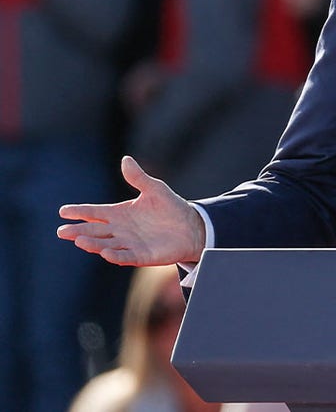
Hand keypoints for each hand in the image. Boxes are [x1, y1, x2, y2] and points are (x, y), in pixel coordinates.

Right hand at [58, 156, 205, 265]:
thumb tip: (126, 159)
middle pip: (95, 230)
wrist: (192, 227)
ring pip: (106, 244)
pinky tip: (105, 253)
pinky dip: (115, 255)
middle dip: (78, 231)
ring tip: (79, 240)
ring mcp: (129, 244)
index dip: (80, 211)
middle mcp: (120, 230)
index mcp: (120, 213)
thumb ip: (138, 177)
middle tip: (62, 231)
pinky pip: (126, 256)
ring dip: (93, 243)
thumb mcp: (155, 189)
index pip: (95, 212)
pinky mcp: (142, 255)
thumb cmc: (171, 208)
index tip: (63, 211)